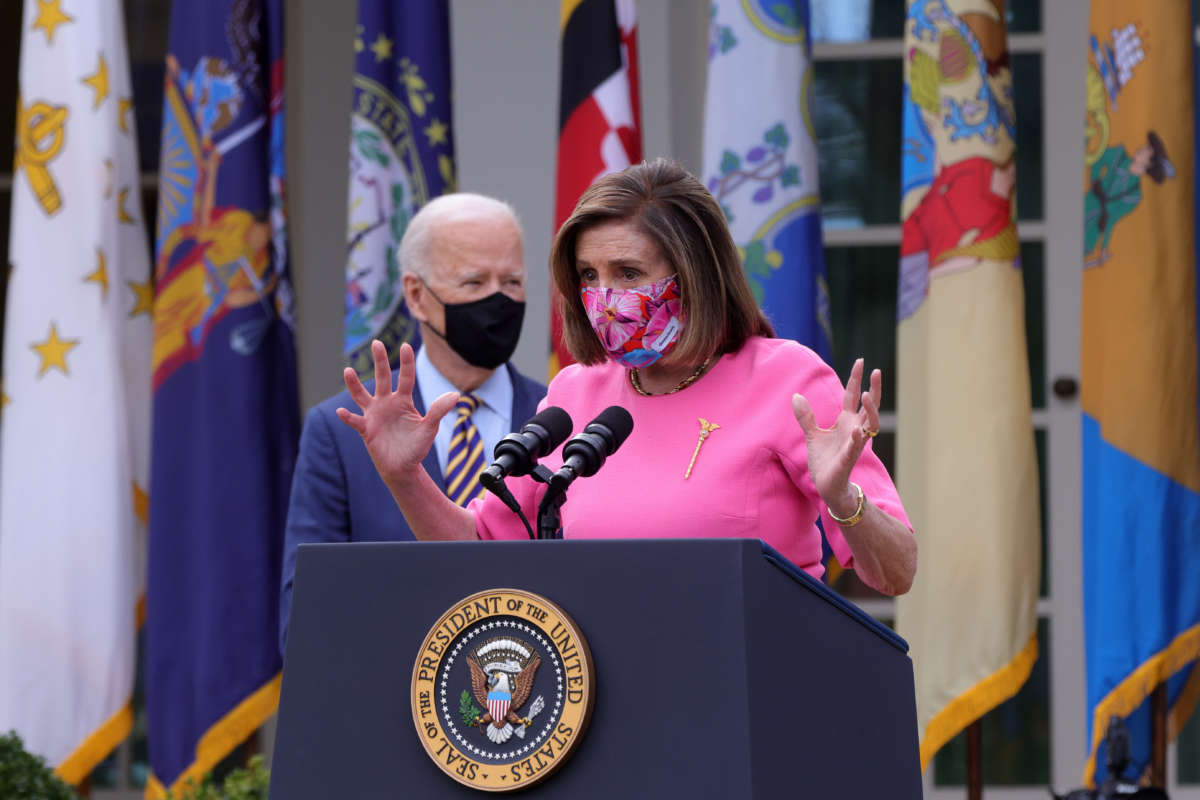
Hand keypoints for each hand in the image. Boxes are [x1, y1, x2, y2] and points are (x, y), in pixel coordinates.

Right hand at [336, 340, 457, 487]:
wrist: (403, 467)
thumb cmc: (416, 446)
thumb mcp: (429, 428)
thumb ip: (438, 411)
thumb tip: (455, 395)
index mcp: (403, 400)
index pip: (406, 377)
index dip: (406, 362)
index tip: (405, 346)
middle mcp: (387, 403)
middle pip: (381, 378)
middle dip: (379, 361)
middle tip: (377, 342)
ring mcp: (374, 415)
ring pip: (362, 395)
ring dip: (354, 384)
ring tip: (348, 371)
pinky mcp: (366, 429)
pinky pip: (355, 421)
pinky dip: (348, 417)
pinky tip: (341, 411)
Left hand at [791, 358, 880, 517]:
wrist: (827, 485)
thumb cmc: (825, 460)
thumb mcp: (812, 434)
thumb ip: (806, 416)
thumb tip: (796, 396)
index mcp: (846, 422)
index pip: (852, 396)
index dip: (856, 379)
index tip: (861, 361)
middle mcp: (854, 430)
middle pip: (868, 406)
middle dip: (873, 389)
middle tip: (876, 371)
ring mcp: (853, 444)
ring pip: (870, 424)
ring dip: (870, 410)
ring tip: (865, 395)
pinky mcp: (848, 459)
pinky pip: (855, 447)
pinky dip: (856, 438)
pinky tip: (856, 429)